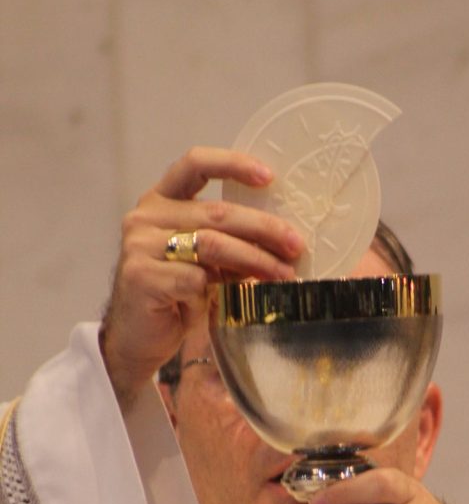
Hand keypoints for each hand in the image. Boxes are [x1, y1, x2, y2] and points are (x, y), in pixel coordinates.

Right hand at [100, 146, 304, 408]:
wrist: (136, 339)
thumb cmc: (175, 298)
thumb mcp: (205, 264)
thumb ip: (229, 245)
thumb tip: (283, 241)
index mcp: (161, 201)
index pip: (195, 165)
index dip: (233, 164)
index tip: (269, 176)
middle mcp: (146, 217)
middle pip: (216, 212)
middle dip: (263, 229)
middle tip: (295, 245)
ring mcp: (139, 245)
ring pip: (211, 244)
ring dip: (254, 260)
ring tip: (283, 275)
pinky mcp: (140, 277)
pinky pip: (194, 278)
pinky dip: (222, 289)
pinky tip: (240, 300)